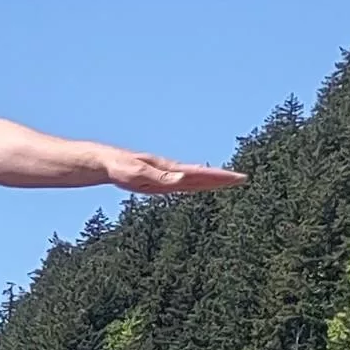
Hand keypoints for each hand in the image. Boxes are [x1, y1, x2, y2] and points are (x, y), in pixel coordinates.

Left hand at [105, 149, 245, 194]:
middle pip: (201, 175)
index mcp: (169, 170)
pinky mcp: (158, 181)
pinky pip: (182, 183)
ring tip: (229, 182)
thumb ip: (159, 177)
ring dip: (211, 181)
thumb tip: (182, 178)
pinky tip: (200, 186)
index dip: (218, 176)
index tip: (237, 177)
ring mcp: (166, 176)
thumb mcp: (137, 174)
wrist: (106, 162)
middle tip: (242, 179)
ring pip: (194, 179)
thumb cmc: (119, 168)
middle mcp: (171, 171)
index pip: (199, 173)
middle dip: (221, 178)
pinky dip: (195, 184)